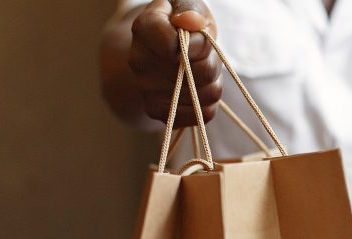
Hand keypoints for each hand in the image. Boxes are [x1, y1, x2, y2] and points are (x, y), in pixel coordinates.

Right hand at [129, 0, 221, 126]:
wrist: (157, 51)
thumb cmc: (179, 24)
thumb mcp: (187, 5)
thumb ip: (190, 9)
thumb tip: (191, 22)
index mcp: (144, 28)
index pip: (177, 45)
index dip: (199, 44)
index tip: (198, 37)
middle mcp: (139, 61)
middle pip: (199, 71)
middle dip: (211, 62)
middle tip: (204, 54)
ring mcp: (146, 89)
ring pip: (204, 95)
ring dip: (212, 83)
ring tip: (199, 69)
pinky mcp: (157, 111)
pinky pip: (201, 114)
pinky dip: (207, 103)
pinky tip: (197, 89)